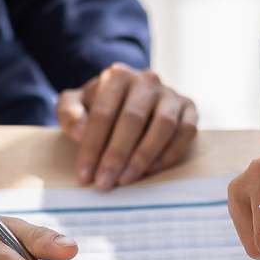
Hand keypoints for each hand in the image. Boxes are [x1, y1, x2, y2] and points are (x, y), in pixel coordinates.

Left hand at [59, 63, 198, 189]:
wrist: (133, 98)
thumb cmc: (102, 105)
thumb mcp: (76, 104)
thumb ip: (69, 113)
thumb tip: (81, 133)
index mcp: (117, 76)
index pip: (103, 113)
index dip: (92, 146)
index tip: (85, 175)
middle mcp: (147, 81)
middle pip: (132, 119)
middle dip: (116, 156)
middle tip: (105, 183)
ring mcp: (171, 94)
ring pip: (162, 126)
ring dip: (143, 157)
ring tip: (126, 180)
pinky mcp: (189, 109)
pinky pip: (186, 132)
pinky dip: (169, 154)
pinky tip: (151, 171)